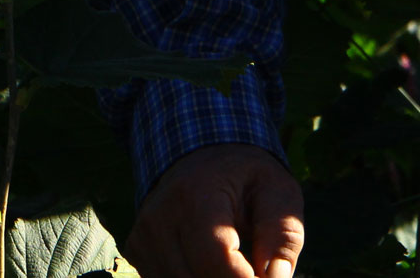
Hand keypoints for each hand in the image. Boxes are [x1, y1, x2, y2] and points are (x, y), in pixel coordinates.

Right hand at [124, 142, 304, 277]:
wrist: (201, 153)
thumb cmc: (247, 177)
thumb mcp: (278, 191)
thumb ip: (282, 235)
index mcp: (196, 193)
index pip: (215, 259)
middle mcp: (160, 215)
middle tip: (255, 269)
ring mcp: (143, 236)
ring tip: (236, 263)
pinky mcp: (137, 251)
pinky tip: (211, 265)